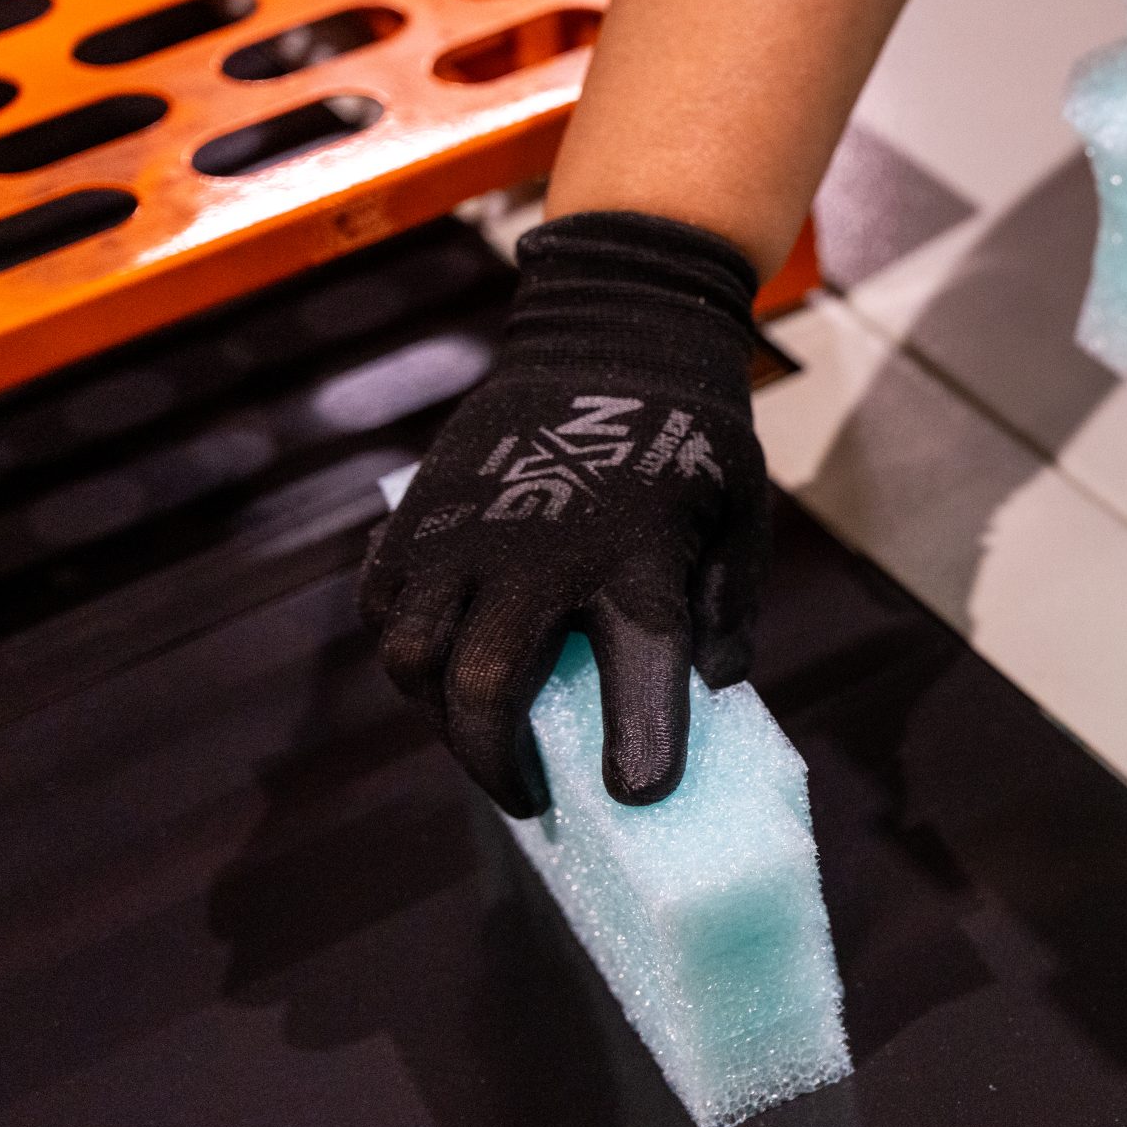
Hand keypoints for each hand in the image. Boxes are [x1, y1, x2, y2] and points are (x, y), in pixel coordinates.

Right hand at [360, 211, 769, 815]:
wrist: (614, 330)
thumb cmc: (689, 438)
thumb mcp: (742, 518)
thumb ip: (727, 610)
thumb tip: (708, 688)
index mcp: (638, 558)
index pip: (641, 671)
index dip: (640, 744)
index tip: (636, 794)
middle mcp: (541, 552)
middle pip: (487, 687)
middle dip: (496, 762)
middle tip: (531, 795)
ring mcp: (468, 531)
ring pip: (414, 658)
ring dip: (440, 715)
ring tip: (484, 735)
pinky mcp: (423, 513)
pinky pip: (384, 605)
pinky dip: (406, 649)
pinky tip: (441, 665)